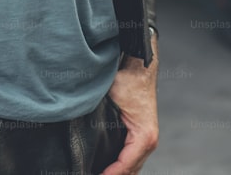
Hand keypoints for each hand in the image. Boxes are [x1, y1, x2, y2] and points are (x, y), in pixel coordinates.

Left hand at [101, 34, 158, 174]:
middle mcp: (149, 141)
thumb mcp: (111, 103)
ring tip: (96, 171)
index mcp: (144, 137)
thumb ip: (100, 124)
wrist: (140, 67)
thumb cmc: (128, 82)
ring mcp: (147, 138)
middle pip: (130, 171)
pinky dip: (121, 165)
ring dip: (117, 172)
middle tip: (91, 173)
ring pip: (132, 166)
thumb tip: (81, 142)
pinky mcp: (142, 134)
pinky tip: (106, 167)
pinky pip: (132, 157)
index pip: (124, 166)